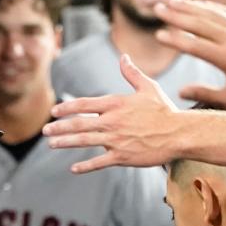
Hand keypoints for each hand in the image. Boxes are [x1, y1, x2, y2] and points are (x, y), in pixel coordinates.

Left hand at [45, 54, 181, 172]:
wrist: (179, 134)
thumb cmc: (164, 110)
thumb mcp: (148, 87)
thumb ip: (131, 73)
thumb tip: (124, 57)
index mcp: (116, 104)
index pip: (84, 104)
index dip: (67, 107)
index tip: (54, 111)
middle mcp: (112, 121)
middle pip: (79, 123)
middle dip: (59, 127)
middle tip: (45, 130)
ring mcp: (116, 140)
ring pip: (84, 141)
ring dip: (65, 142)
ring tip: (52, 144)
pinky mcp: (122, 157)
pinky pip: (99, 162)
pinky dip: (85, 166)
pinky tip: (73, 168)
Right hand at [153, 0, 225, 110]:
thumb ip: (206, 95)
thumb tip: (181, 91)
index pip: (193, 45)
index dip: (174, 39)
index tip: (158, 35)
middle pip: (198, 22)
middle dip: (176, 14)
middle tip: (157, 7)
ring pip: (212, 12)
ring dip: (190, 5)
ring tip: (172, 0)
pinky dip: (210, 6)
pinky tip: (198, 4)